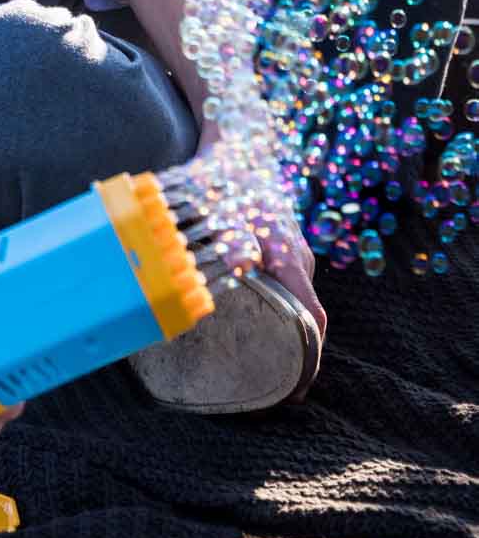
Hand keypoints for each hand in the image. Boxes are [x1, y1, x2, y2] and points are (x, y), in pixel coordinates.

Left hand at [193, 119, 326, 391]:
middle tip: (270, 395)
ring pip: (295, 307)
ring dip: (282, 339)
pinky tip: (250, 333)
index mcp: (289, 256)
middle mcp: (297, 260)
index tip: (294, 391)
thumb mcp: (225, 204)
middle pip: (306, 321)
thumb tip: (238, 266)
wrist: (241, 142)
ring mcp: (291, 256)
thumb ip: (231, 234)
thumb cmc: (230, 175)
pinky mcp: (279, 253)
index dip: (308, 358)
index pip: (312, 318)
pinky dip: (274, 317)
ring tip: (259, 375)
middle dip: (294, 359)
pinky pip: (285, 293)